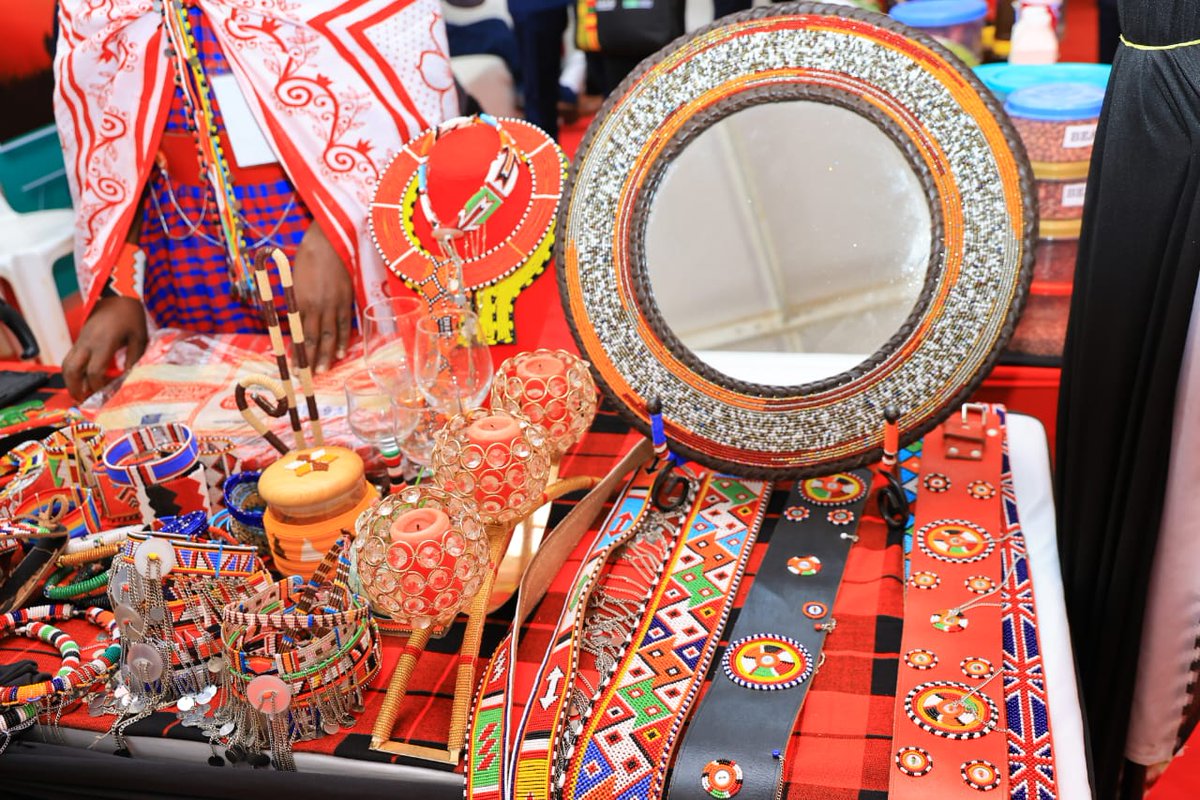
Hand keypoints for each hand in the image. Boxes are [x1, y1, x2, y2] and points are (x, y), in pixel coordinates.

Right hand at [62, 296, 147, 400]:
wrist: (118, 294)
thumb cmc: (131, 315)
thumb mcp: (139, 337)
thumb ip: (134, 358)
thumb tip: (128, 378)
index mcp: (103, 342)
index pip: (94, 371)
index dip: (97, 386)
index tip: (103, 394)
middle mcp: (87, 342)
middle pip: (71, 369)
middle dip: (74, 387)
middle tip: (81, 399)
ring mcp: (81, 339)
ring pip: (66, 363)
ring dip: (69, 379)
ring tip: (79, 392)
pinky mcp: (80, 337)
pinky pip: (71, 356)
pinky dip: (72, 369)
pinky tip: (82, 377)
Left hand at [292, 221, 353, 372]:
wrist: (329, 242)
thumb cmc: (307, 258)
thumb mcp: (294, 282)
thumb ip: (296, 304)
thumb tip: (294, 322)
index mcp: (301, 302)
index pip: (299, 334)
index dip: (298, 352)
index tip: (295, 367)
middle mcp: (318, 307)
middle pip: (315, 339)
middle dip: (312, 359)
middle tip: (309, 376)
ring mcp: (334, 304)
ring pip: (331, 336)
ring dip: (328, 355)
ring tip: (324, 370)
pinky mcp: (347, 300)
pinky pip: (345, 325)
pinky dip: (343, 340)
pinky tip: (341, 352)